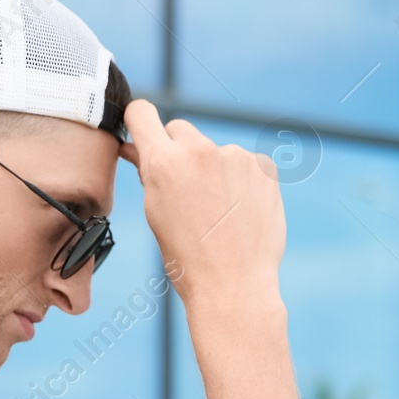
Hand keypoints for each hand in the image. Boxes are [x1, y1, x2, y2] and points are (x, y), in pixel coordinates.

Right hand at [119, 98, 285, 312]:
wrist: (233, 286)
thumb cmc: (187, 257)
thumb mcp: (155, 212)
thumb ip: (148, 172)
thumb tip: (135, 148)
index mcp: (164, 162)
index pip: (142, 113)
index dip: (139, 122)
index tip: (142, 133)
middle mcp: (199, 151)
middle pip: (180, 130)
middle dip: (178, 151)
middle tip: (183, 189)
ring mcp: (235, 157)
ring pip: (214, 151)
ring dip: (213, 170)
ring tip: (217, 212)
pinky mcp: (263, 168)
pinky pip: (243, 165)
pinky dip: (240, 182)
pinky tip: (238, 212)